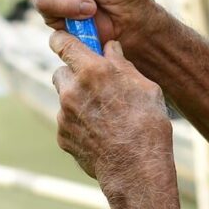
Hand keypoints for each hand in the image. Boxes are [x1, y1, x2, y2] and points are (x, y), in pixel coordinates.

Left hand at [50, 32, 173, 200]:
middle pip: (60, 72)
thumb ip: (123, 64)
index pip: (62, 42)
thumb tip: (110, 49)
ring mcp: (64, 115)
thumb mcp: (146, 87)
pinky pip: (68, 123)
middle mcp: (72, 90)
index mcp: (93, 71)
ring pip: (64, 99)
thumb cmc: (148, 126)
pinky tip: (101, 135)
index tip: (67, 42)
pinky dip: (79, 125)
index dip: (63, 40)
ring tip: (104, 116)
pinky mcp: (63, 136)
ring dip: (77, 101)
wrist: (137, 169)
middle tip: (95, 86)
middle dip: (74, 76)